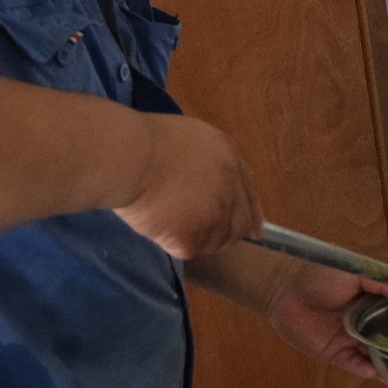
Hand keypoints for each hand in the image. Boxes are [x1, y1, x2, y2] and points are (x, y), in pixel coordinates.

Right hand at [116, 114, 261, 259]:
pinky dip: (171, 242)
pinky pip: (186, 250)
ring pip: (213, 243)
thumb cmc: (149, 142)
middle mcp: (230, 191)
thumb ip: (210, 161)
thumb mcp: (192, 138)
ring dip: (196, 239)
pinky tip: (156, 225)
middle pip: (238, 227)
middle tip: (198, 233)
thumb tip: (215, 182)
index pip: (249, 196)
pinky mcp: (193, 239)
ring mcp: (214, 218)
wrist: (131, 159)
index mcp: (230, 161)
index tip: (255, 232)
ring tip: (168, 221)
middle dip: (225, 234)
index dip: (252, 215)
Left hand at [264, 262, 387, 380]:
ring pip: (376, 355)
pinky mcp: (335, 354)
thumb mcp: (356, 272)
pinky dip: (366, 369)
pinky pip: (355, 364)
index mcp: (375, 302)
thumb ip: (383, 282)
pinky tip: (377, 371)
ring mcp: (352, 340)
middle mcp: (367, 323)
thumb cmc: (320, 274)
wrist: (283, 288)